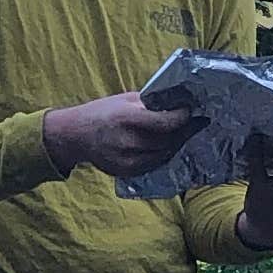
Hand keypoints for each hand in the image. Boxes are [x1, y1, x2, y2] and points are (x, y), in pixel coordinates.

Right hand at [42, 89, 197, 179]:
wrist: (75, 135)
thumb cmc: (102, 112)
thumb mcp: (124, 100)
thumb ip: (150, 103)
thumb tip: (178, 102)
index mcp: (126, 119)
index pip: (165, 123)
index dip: (183, 118)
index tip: (192, 112)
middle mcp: (127, 142)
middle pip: (167, 140)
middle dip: (184, 131)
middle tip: (196, 122)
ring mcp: (126, 160)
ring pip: (164, 154)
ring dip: (176, 143)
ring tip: (184, 133)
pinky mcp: (126, 172)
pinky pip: (154, 164)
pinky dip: (163, 154)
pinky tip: (168, 145)